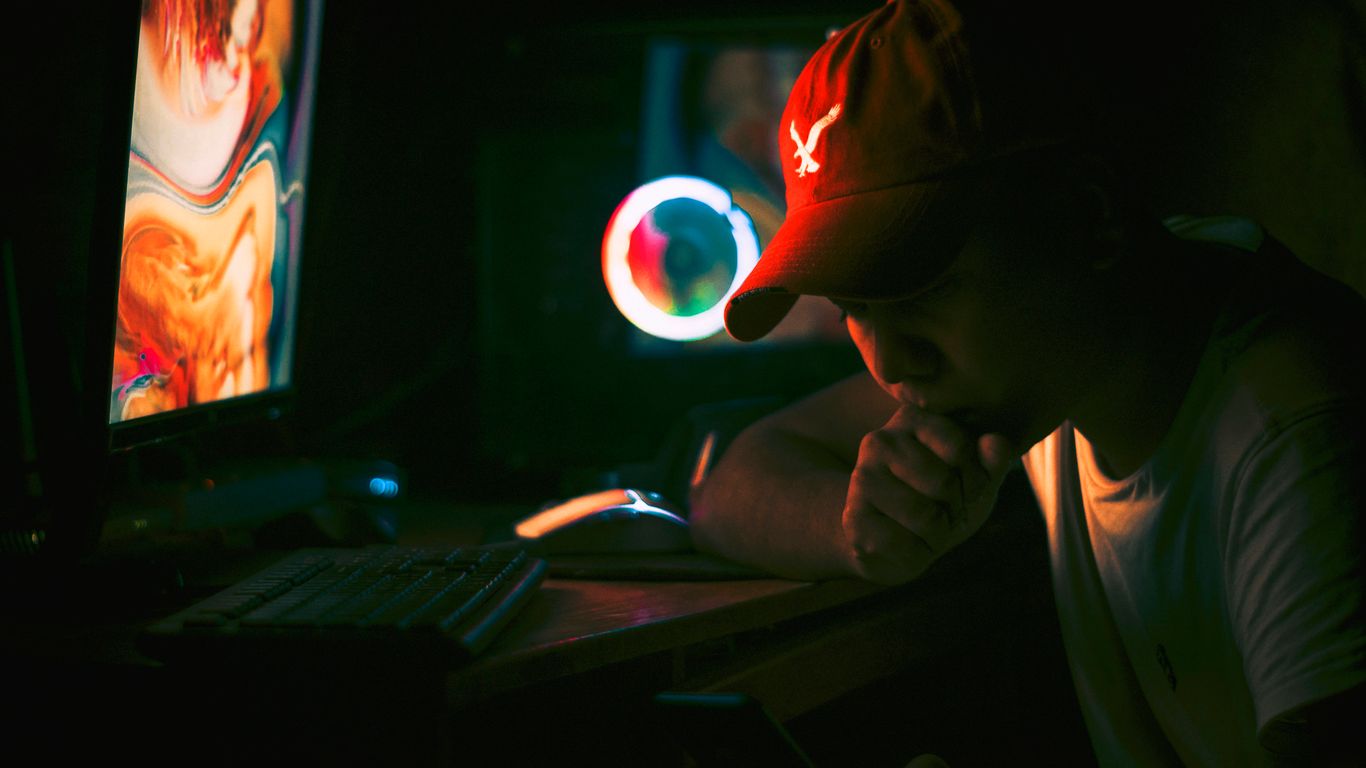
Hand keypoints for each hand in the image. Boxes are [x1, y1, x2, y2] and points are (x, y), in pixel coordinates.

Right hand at [841, 405, 1016, 583]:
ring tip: (928, 531)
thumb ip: (992, 461)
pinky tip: (908, 546)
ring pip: (925, 517)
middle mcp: (879, 441)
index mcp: (912, 419)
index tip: (966, 490)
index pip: (960, 448)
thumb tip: (996, 444)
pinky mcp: (852, 518)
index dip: (976, 480)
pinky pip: (904, 545)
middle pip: (944, 483)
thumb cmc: (940, 501)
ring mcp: (861, 479)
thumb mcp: (974, 479)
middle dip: (956, 510)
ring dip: (939, 536)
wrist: (890, 539)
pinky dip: (918, 556)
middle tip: (946, 515)